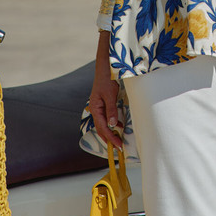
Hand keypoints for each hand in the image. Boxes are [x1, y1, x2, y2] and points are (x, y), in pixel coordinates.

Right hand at [89, 35, 122, 150]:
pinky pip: (107, 117)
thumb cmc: (106, 79)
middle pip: (102, 128)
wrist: (105, 67)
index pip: (102, 127)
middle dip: (110, 138)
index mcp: (95, 108)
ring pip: (104, 124)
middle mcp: (95, 109)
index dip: (110, 138)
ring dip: (111, 132)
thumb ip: (111, 110)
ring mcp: (99, 107)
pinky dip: (113, 124)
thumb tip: (113, 125)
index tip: (118, 145)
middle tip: (119, 148)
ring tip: (119, 140)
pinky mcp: (104, 104)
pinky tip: (120, 126)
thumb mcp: (110, 95)